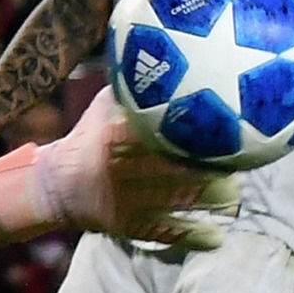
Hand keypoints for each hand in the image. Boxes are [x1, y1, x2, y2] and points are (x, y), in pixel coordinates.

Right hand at [60, 92, 236, 249]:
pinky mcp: (126, 226)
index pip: (156, 132)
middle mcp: (118, 170)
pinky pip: (162, 231)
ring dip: (206, 200)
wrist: (54, 187)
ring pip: (172, 201)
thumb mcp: (101, 107)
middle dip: (207, 168)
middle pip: (171, 169)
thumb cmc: (88, 139)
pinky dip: (190, 236)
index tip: (220, 130)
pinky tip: (216, 237)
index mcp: (113, 137)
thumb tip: (168, 55)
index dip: (189, 133)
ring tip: (233, 197)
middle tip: (239, 162)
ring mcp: (122, 201)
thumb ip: (131, 89)